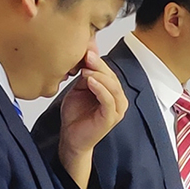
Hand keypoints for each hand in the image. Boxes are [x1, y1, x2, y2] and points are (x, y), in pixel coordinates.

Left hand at [57, 48, 127, 188]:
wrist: (71, 138)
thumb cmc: (76, 116)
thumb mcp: (79, 89)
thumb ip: (85, 75)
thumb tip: (86, 55)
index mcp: (111, 91)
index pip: (107, 71)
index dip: (97, 60)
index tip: (85, 49)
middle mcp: (117, 99)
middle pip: (112, 77)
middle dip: (99, 65)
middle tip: (87, 55)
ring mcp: (116, 109)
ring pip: (113, 87)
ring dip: (100, 76)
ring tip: (86, 69)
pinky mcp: (111, 118)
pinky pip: (109, 100)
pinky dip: (100, 89)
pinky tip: (89, 81)